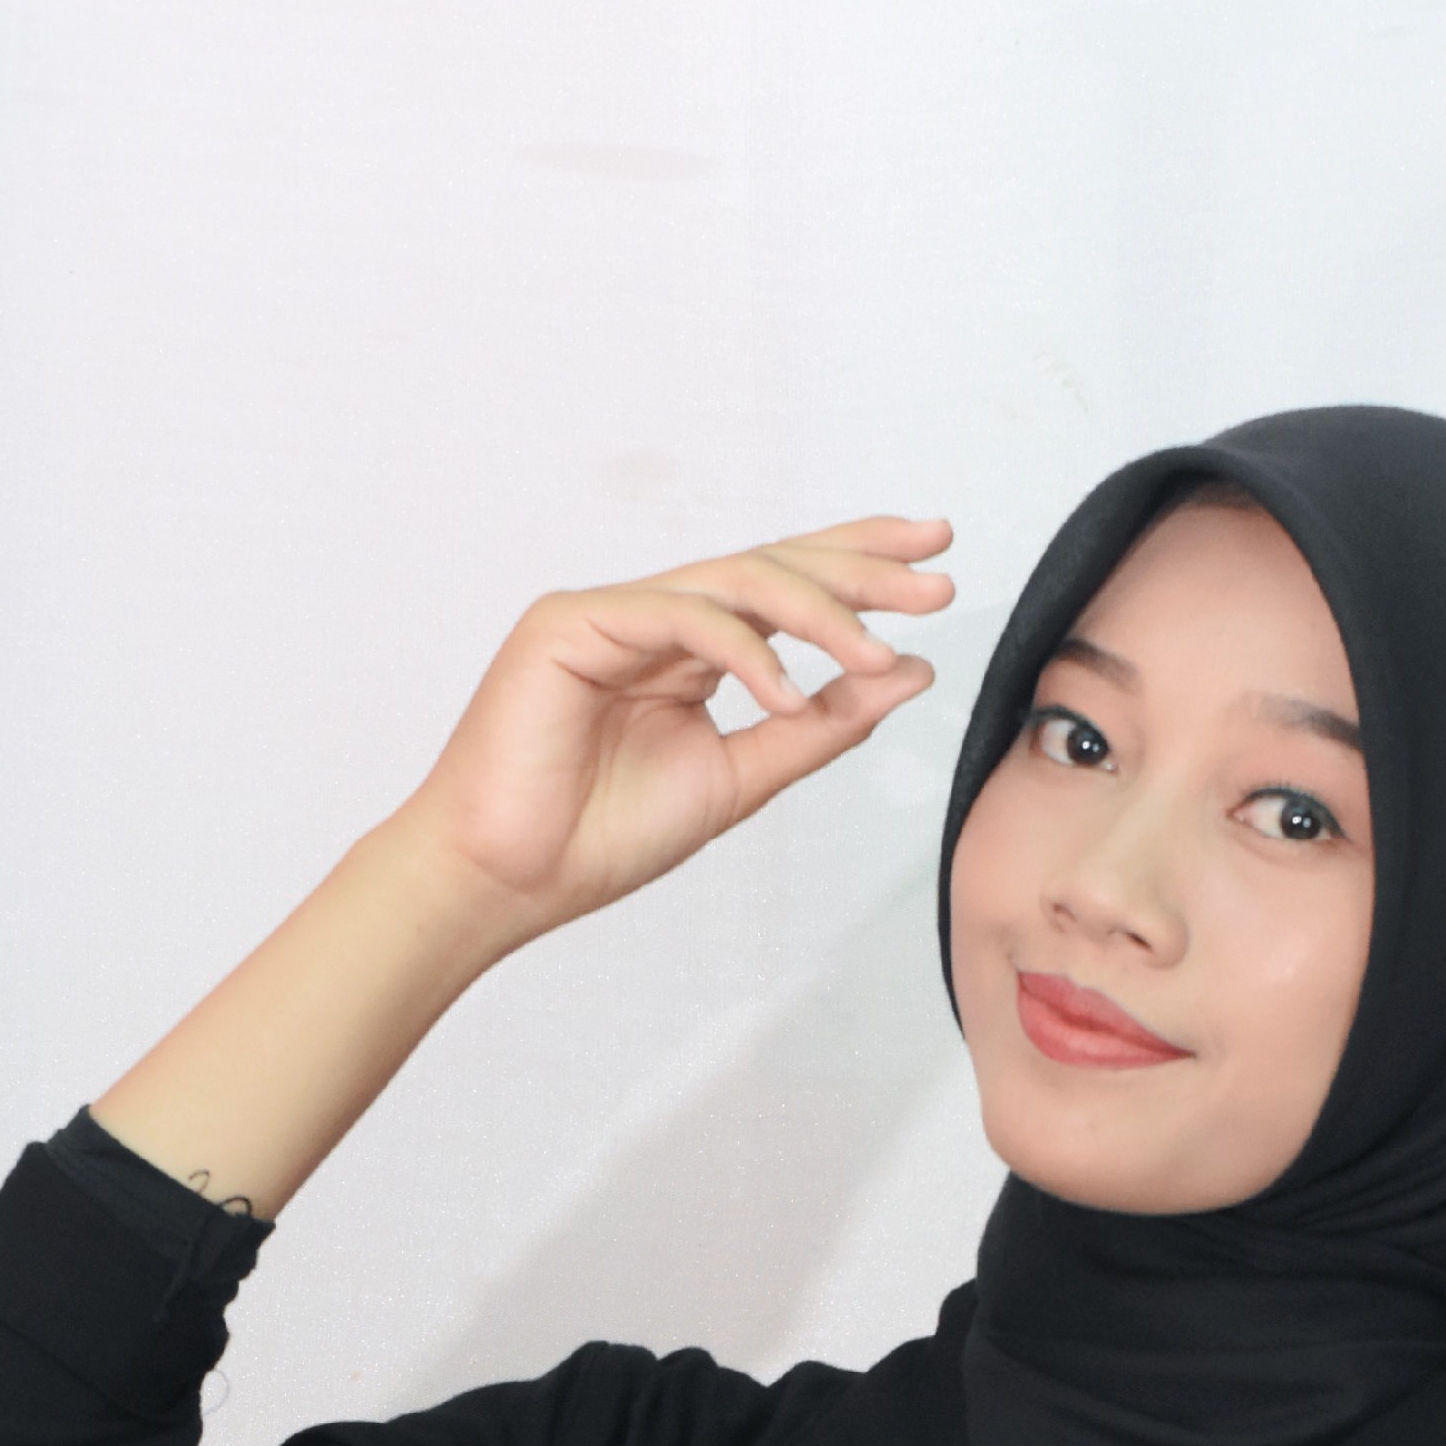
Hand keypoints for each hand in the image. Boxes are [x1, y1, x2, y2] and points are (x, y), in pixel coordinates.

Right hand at [404, 515, 952, 938]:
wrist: (510, 879)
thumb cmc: (601, 837)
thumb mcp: (740, 778)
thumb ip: (818, 725)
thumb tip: (903, 673)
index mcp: (690, 651)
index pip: (786, 592)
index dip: (859, 572)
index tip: (934, 573)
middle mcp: (655, 620)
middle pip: (771, 566)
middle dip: (858, 568)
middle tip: (935, 580)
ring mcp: (612, 614)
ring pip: (734, 581)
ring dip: (818, 610)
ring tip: (878, 649)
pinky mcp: (572, 624)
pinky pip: (679, 617)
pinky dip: (742, 649)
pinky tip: (786, 688)